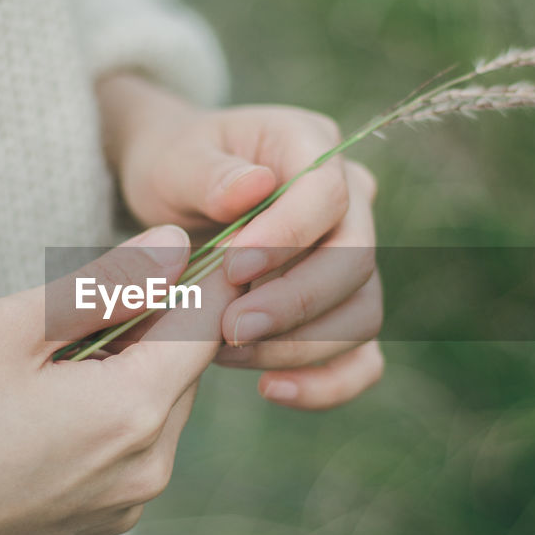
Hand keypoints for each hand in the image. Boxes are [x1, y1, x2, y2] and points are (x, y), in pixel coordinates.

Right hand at [0, 224, 237, 534]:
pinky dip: (104, 433)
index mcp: (135, 412)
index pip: (204, 326)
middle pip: (181, 375)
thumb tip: (177, 245)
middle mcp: (147, 471)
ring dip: (128, 381)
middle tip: (90, 302)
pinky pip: (123, 468)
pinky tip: (39, 423)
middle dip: (153, 330)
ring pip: (155, 422)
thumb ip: (108, 281)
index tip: (184, 250)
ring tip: (52, 365)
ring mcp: (120, 514)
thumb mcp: (14, 326)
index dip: (199, 280)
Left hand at [99, 74, 382, 410]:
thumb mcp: (172, 160)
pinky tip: (270, 389)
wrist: (173, 196)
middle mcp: (351, 201)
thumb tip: (256, 187)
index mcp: (314, 145)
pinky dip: (325, 383)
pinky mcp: (342, 310)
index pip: (329, 194)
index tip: (232, 268)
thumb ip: (208, 173)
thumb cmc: (174, 168)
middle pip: (356, 261)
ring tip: (229, 354)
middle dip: (294, 303)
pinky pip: (361, 359)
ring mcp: (353, 259)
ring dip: (300, 346)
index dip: (288, 236)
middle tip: (230, 328)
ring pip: (362, 314)